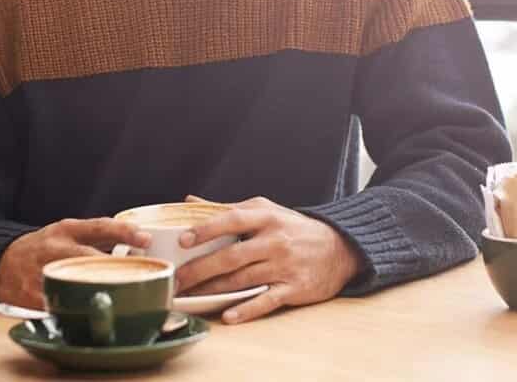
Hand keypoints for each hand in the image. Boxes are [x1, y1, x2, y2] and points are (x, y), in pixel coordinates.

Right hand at [0, 219, 151, 307]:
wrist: (3, 261)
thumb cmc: (46, 246)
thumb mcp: (69, 232)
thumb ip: (100, 236)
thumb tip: (140, 242)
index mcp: (67, 230)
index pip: (99, 227)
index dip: (124, 232)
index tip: (146, 238)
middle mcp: (55, 249)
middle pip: (88, 258)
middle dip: (114, 269)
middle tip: (139, 278)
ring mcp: (41, 273)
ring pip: (73, 285)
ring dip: (96, 294)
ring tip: (120, 303)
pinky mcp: (30, 297)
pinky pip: (56, 306)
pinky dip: (73, 313)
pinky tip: (90, 320)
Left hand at [173, 196, 362, 323]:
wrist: (339, 248)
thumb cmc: (294, 228)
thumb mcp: (266, 211)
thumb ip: (229, 209)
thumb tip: (190, 200)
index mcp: (266, 217)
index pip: (231, 220)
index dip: (206, 230)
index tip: (183, 240)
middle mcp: (275, 241)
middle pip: (231, 256)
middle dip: (200, 269)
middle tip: (177, 279)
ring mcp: (284, 266)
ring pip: (242, 280)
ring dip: (213, 290)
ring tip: (190, 296)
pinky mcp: (294, 288)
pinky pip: (266, 300)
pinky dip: (246, 309)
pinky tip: (228, 315)